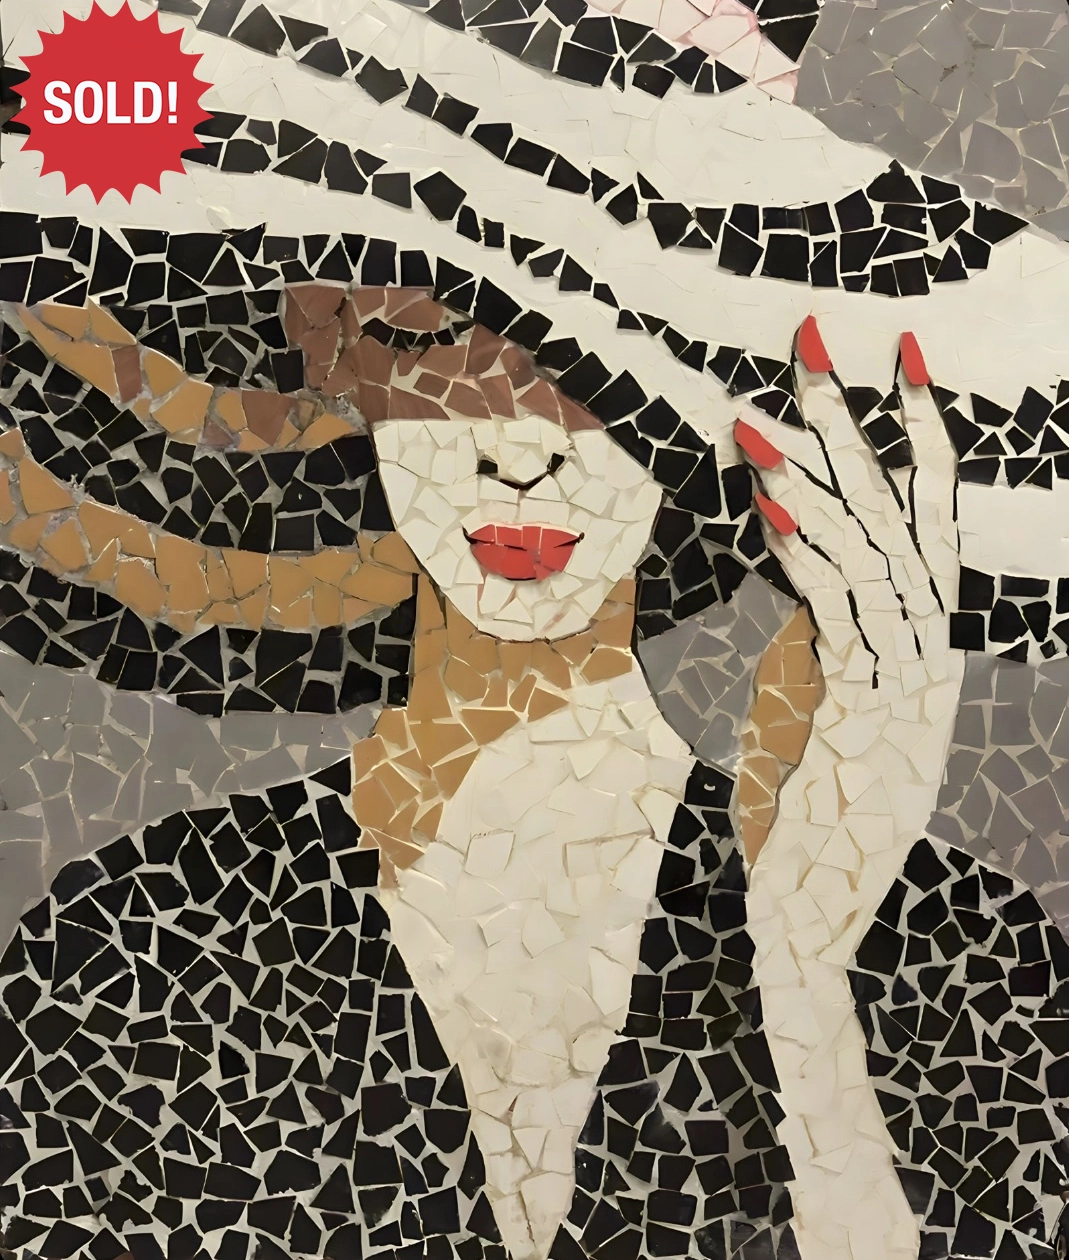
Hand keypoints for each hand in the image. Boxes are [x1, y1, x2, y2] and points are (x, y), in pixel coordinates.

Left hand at [733, 319, 965, 1259]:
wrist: (807, 921)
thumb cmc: (801, 818)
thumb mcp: (814, 709)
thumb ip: (813, 632)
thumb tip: (786, 549)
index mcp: (920, 650)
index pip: (924, 522)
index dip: (915, 440)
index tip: (894, 365)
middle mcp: (928, 655)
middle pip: (902, 513)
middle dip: (863, 420)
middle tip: (822, 333)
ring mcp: (909, 684)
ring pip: (872, 549)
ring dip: (821, 469)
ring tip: (770, 401)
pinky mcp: (869, 713)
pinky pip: (841, 609)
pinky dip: (809, 546)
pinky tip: (771, 493)